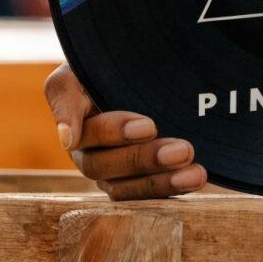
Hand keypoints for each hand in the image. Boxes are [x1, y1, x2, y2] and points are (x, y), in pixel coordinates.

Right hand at [43, 63, 208, 199]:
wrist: (138, 73)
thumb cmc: (111, 64)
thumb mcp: (85, 65)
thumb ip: (66, 95)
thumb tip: (66, 139)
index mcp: (72, 121)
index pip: (86, 131)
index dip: (114, 133)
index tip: (149, 126)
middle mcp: (85, 152)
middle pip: (104, 165)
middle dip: (144, 158)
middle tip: (182, 149)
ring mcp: (109, 173)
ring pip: (126, 188)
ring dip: (162, 182)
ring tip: (195, 172)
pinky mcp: (134, 185)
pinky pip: (145, 197)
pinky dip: (172, 190)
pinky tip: (196, 179)